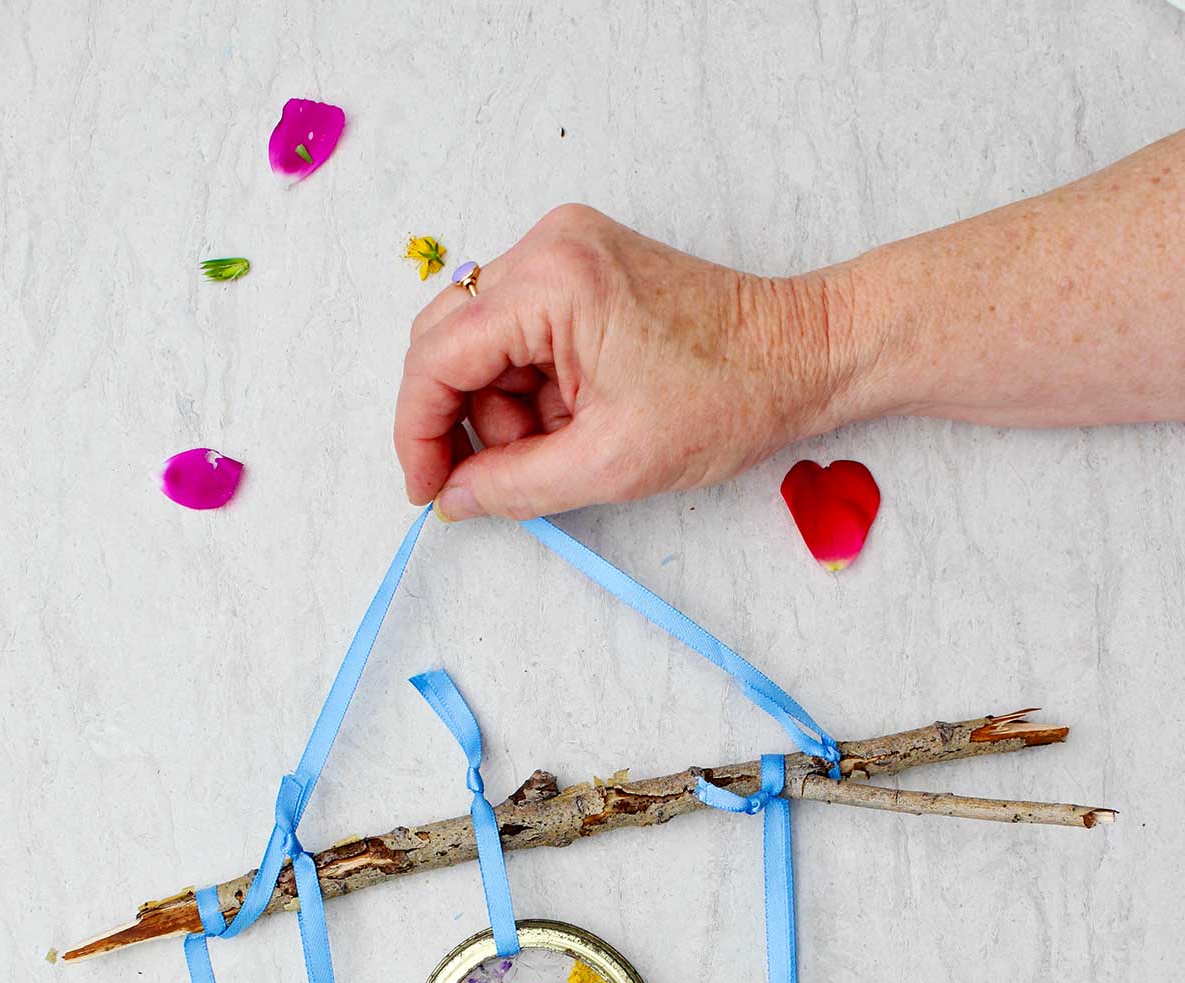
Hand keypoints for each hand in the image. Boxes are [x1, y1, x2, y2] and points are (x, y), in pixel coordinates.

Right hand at [393, 205, 852, 520]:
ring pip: (483, 344)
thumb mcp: (609, 464)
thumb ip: (514, 485)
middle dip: (466, 420)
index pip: (436, 355)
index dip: (419, 432)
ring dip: (508, 409)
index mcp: (551, 283)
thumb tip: (454, 497)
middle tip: (496, 478)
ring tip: (571, 444)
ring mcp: (564, 250)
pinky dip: (533, 387)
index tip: (427, 490)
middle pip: (448, 341)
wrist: (801, 355)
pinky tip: (580, 415)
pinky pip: (520, 333)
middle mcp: (548, 247)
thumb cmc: (727, 398)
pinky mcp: (582, 267)